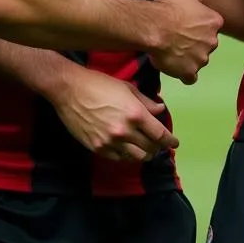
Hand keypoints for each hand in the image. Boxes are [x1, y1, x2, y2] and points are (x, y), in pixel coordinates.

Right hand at [51, 66, 178, 161]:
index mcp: (135, 114)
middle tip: (158, 145)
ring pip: (136, 157)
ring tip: (144, 149)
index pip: (159, 134)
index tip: (174, 142)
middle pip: (150, 148)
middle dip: (157, 148)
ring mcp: (110, 141)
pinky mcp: (98, 148)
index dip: (169, 141)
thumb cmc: (99, 83)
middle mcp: (125, 131)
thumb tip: (160, 110)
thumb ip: (146, 102)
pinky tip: (127, 149)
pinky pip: (119, 158)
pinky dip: (126, 156)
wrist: (69, 89)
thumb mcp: (126, 88)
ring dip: (143, 154)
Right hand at [149, 0, 221, 84]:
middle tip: (178, 37)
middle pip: (207, 43)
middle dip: (196, 42)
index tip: (186, 24)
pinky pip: (190, 77)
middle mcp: (213, 42)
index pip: (211, 25)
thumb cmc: (168, 7)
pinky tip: (175, 66)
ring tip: (172, 50)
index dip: (198, 25)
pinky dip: (184, 73)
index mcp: (214, 22)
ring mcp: (202, 59)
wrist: (154, 28)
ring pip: (199, 59)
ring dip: (189, 57)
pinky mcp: (190, 72)